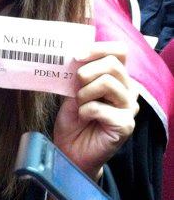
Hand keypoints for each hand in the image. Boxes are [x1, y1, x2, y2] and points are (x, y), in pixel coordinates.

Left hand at [53, 41, 138, 178]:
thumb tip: (75, 54)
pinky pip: (100, 108)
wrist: (71, 150)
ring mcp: (129, 108)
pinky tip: (84, 118)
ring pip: (107, 82)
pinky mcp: (125, 125)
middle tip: (75, 88)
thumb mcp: (72, 91)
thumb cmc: (73, 120)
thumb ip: (78, 74)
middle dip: (86, 72)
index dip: (98, 49)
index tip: (76, 55)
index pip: (119, 51)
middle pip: (113, 64)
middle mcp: (127, 90)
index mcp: (117, 78)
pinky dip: (85, 111)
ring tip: (80, 105)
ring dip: (84, 93)